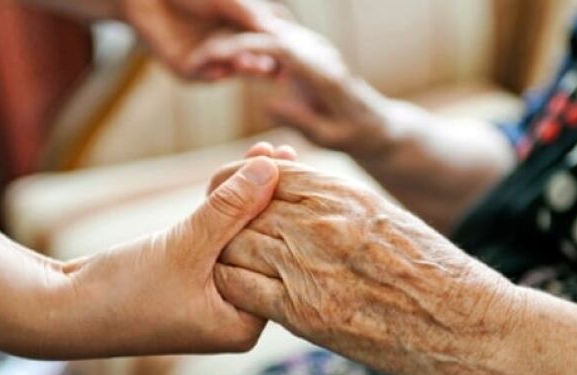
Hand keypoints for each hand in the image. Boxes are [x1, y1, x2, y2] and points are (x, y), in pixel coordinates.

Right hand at [56, 155, 280, 357]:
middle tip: (286, 152)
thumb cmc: (123, 292)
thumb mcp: (185, 246)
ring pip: (239, 237)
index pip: (280, 261)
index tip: (300, 168)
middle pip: (264, 247)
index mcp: (244, 325)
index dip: (288, 212)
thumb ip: (230, 209)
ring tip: (268, 150)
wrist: (60, 310)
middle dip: (270, 198)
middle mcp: (234, 315)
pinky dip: (223, 207)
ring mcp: (212, 297)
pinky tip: (239, 172)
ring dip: (247, 195)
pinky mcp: (191, 279)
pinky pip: (216, 237)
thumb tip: (272, 168)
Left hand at [121, 0, 279, 78]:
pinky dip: (212, 72)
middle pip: (250, 62)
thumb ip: (249, 14)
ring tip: (253, 66)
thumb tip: (276, 29)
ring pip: (228, 69)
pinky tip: (220, 70)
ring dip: (241, 69)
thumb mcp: (227, 0)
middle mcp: (224, 46)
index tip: (293, 57)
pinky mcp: (184, 67)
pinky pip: (202, 74)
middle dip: (263, 66)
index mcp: (238, 29)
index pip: (264, 46)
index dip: (278, 52)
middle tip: (278, 71)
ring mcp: (205, 59)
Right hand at [187, 20, 400, 157]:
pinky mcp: (307, 54)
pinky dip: (247, 48)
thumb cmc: (357, 136)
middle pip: (268, 35)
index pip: (281, 48)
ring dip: (235, 42)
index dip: (246, 48)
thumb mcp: (331, 137)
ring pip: (268, 35)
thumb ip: (301, 119)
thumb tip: (265, 103)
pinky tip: (223, 59)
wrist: (378, 125)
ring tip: (203, 58)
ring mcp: (314, 50)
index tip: (215, 57)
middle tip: (197, 58)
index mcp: (325, 72)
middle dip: (231, 42)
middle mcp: (320, 53)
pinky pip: (272, 44)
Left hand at [211, 162, 521, 374]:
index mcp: (343, 194)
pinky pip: (241, 290)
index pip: (270, 174)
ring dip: (230, 254)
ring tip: (235, 263)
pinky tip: (245, 293)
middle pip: (245, 208)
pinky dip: (234, 288)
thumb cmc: (430, 270)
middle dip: (229, 219)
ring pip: (235, 246)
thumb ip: (336, 203)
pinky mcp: (303, 313)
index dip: (243, 183)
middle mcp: (321, 223)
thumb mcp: (385, 216)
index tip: (235, 196)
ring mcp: (309, 267)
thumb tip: (297, 194)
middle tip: (224, 233)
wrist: (460, 325)